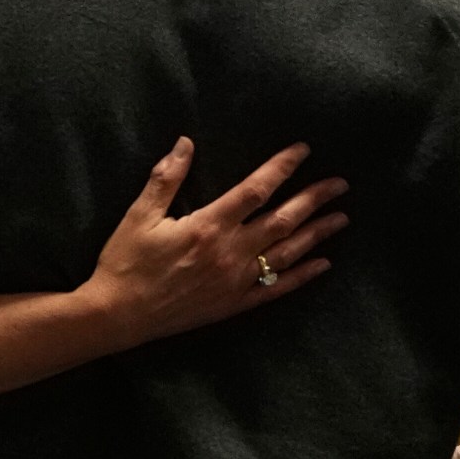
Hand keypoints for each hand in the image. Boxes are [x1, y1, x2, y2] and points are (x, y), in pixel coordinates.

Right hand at [72, 138, 347, 350]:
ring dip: (316, 233)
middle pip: (283, 220)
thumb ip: (165, 178)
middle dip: (314, 199)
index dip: (282, 167)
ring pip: (287, 252)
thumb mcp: (139, 215)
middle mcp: (229, 252)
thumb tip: (185, 143)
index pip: (256, 189)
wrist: (117, 315)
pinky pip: (276, 289)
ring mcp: (235, 281)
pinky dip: (302, 276)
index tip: (303, 150)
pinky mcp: (233, 304)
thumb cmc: (125, 262)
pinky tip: (323, 264)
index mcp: (208, 226)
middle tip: (340, 184)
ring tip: (341, 217)